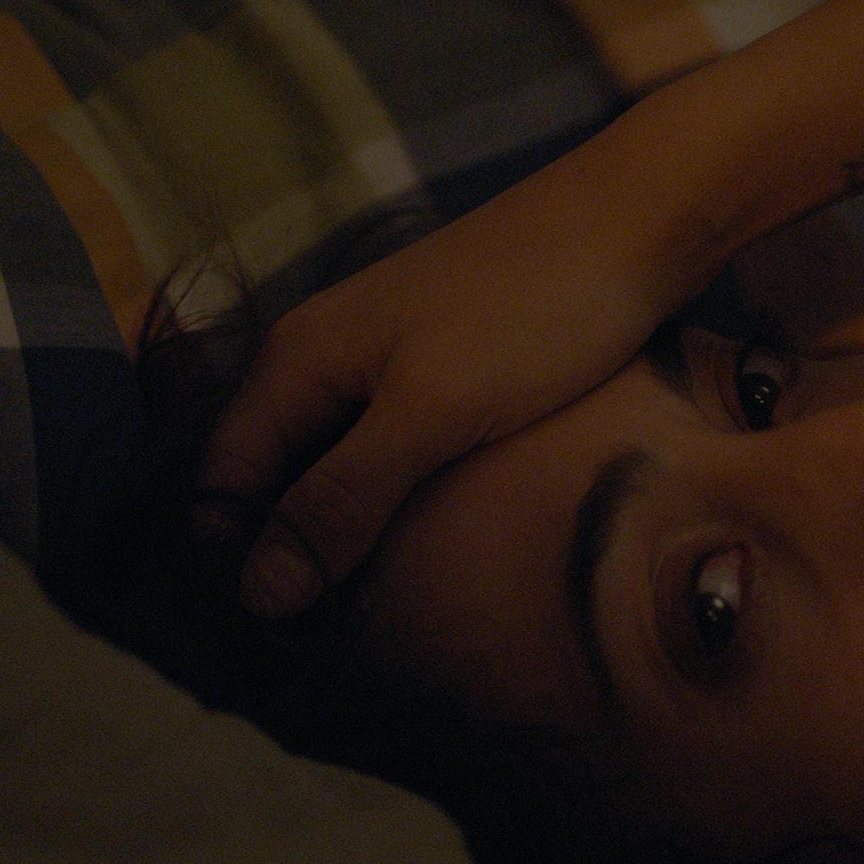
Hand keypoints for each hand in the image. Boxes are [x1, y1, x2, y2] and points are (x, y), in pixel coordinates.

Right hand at [200, 161, 684, 617]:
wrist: (638, 222)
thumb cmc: (533, 311)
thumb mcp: (431, 414)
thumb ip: (342, 499)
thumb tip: (258, 592)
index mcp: (297, 358)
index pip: (225, 481)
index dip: (238, 560)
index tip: (276, 641)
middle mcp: (325, 352)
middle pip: (275, 473)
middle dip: (291, 551)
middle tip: (327, 641)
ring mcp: (386, 355)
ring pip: (335, 461)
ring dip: (346, 528)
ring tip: (375, 610)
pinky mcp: (444, 363)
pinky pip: (391, 443)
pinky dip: (395, 494)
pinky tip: (426, 543)